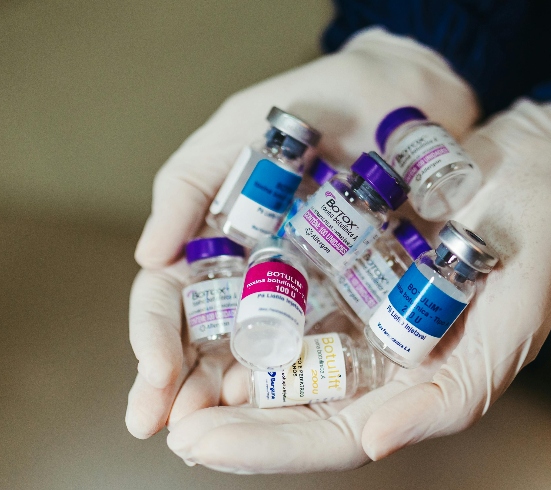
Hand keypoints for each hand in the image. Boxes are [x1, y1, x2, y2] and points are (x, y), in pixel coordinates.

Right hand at [125, 28, 477, 438]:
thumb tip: (146, 256)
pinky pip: (328, 342)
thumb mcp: (237, 130)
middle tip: (169, 430)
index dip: (153, 340)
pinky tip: (283, 404)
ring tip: (215, 434)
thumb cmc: (315, 101)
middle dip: (183, 389)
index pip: (170, 300)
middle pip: (207, 341)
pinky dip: (303, 375)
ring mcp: (306, 290)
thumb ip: (186, 185)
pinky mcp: (360, 295)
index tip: (153, 380)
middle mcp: (255, 274)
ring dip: (232, 397)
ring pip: (260, 354)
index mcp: (217, 239)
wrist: (404, 93)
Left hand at [163, 99, 550, 471]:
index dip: (267, 447)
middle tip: (166, 423)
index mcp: (412, 389)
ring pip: (277, 359)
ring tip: (163, 383)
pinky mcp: (341, 268)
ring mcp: (355, 315)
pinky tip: (197, 318)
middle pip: (291, 408)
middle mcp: (376, 361)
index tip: (203, 445)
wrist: (533, 168)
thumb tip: (371, 445)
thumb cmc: (533, 250)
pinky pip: (284, 296)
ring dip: (220, 375)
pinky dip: (241, 311)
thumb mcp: (509, 328)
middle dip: (229, 423)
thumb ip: (448, 398)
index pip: (331, 436)